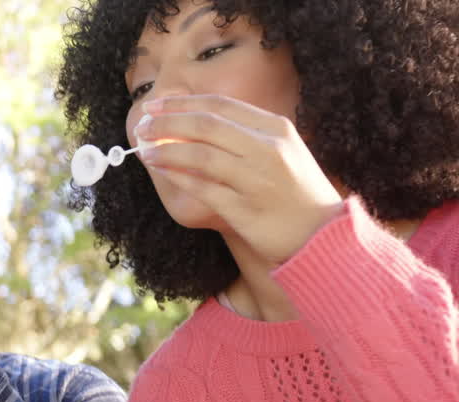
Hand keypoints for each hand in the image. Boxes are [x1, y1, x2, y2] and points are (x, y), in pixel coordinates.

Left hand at [137, 94, 344, 266]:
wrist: (322, 235)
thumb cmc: (295, 192)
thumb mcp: (281, 151)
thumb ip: (244, 134)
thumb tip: (193, 121)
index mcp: (276, 128)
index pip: (220, 105)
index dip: (182, 102)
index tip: (155, 104)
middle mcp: (267, 149)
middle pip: (205, 125)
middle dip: (167, 123)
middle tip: (142, 126)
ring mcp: (257, 179)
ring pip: (200, 155)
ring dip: (166, 150)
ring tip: (145, 149)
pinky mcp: (245, 209)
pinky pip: (202, 188)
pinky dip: (178, 176)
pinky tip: (162, 170)